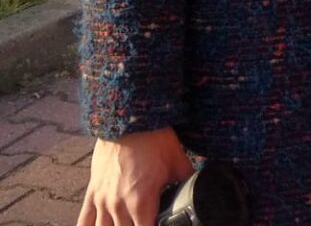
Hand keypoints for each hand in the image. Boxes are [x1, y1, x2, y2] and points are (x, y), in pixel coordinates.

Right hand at [76, 128, 192, 225]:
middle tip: (145, 221)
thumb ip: (187, 182)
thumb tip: (201, 189)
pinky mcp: (92, 192)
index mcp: (141, 201)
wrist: (130, 119)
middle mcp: (118, 205)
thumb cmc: (155, 139)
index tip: (163, 225)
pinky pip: (84, 221)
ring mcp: (102, 200)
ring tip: (126, 225)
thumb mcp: (178, 163)